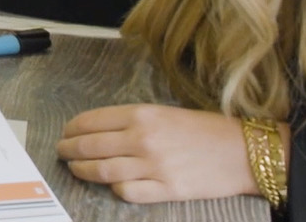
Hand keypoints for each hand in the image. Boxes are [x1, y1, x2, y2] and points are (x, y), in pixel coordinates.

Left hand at [56, 104, 265, 202]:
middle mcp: (144, 138)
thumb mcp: (165, 113)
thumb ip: (132, 122)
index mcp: (142, 114)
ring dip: (83, 171)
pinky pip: (128, 192)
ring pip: (103, 171)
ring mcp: (154, 166)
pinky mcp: (167, 189)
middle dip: (69, 150)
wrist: (243, 151)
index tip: (66, 133)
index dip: (72, 129)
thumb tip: (98, 131)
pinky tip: (113, 185)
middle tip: (62, 152)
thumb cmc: (204, 130)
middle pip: (90, 146)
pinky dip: (115, 189)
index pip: (91, 121)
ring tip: (76, 169)